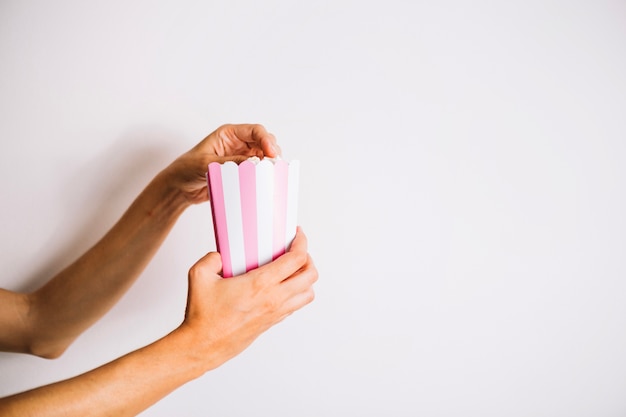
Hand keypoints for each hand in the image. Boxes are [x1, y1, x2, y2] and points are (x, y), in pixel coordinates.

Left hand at [161, 124, 280, 203]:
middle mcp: (238, 144)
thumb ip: (230, 162)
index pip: (255, 131)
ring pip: (264, 157)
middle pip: (264, 142)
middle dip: (272, 151)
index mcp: (229, 134)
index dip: (266, 140)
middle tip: (274, 165)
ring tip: (271, 174)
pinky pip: (258, 172)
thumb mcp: (207, 164)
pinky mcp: (242, 173)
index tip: (271, 153)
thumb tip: (254, 164)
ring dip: (270, 164)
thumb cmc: (187, 170)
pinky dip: (265, 175)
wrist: (179, 188)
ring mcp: (241, 158)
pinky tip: (266, 181)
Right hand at [177, 228, 316, 371]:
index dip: (302, 243)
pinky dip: (296, 293)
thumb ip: (210, 259)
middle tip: (297, 251)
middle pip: (310, 275)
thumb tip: (219, 256)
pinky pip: (296, 306)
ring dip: (306, 279)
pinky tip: (281, 287)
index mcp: (261, 284)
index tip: (297, 234)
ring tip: (294, 270)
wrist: (203, 345)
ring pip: (308, 294)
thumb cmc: (203, 316)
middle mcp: (274, 298)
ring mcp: (276, 312)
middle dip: (308, 259)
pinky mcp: (272, 322)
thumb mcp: (199, 276)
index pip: (296, 259)